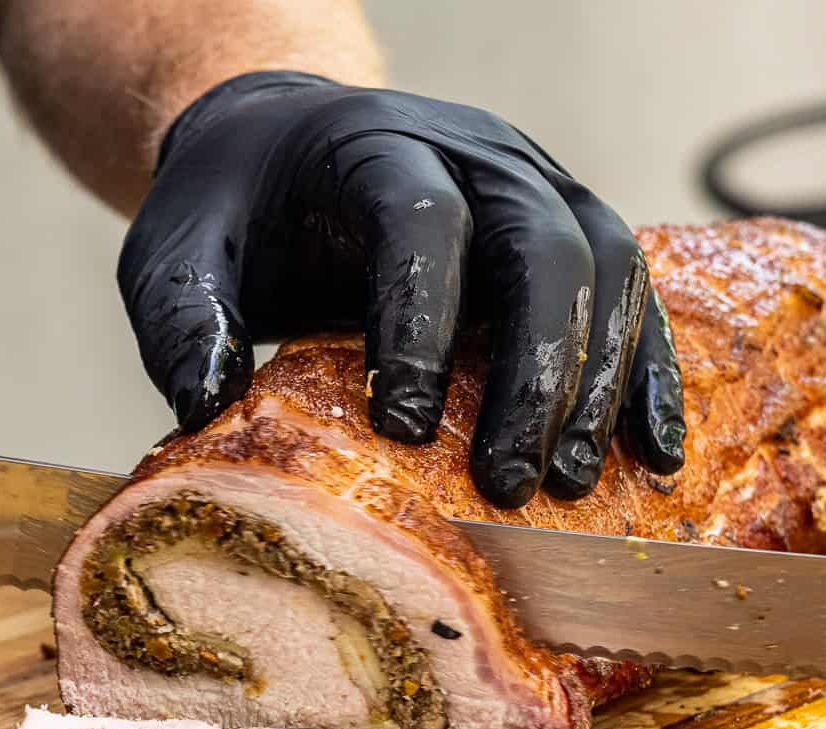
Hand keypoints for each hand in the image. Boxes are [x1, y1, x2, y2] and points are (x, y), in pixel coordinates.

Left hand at [119, 72, 684, 508]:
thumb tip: (207, 415)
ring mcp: (540, 185)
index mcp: (377, 148)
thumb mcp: (175, 255)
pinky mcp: (573, 228)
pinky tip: (649, 454)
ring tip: (568, 484)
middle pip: (540, 246)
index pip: (421, 223)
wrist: (288, 147)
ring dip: (597, 382)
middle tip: (507, 483)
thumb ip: (186, 323)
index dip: (419, 323)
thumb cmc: (235, 210)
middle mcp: (479, 155)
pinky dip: (647, 374)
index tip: (397, 428)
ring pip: (606, 269)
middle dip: (532, 372)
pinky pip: (633, 295)